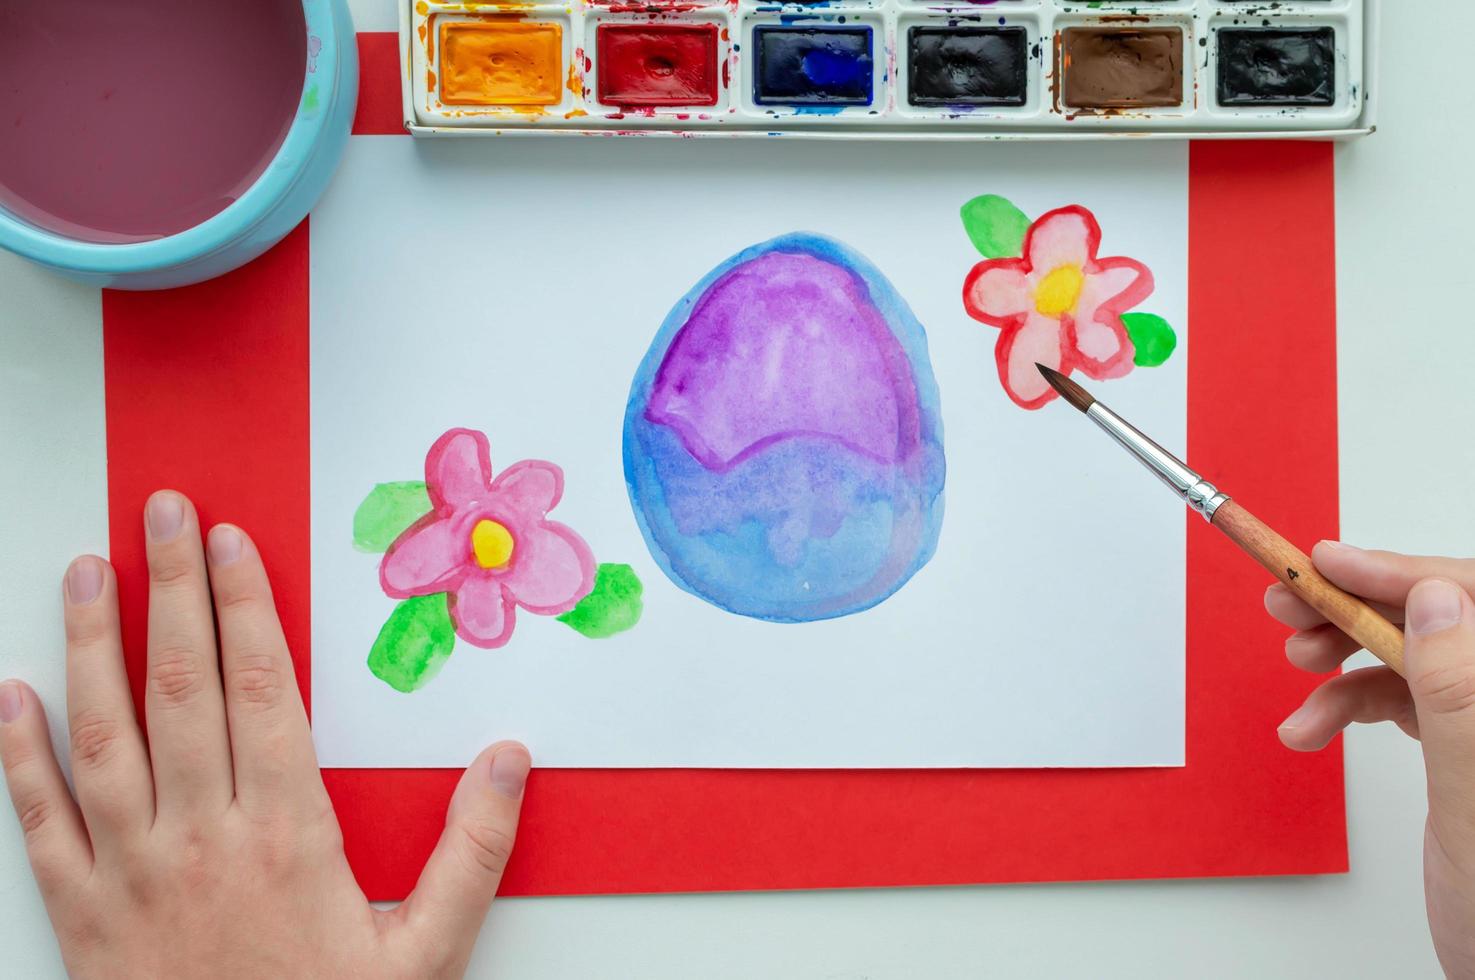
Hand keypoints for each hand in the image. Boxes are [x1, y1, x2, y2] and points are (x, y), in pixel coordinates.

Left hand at [0, 490, 529, 978]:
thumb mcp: (427, 953)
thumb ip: (473, 851)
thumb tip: (512, 760)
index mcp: (287, 835)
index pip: (259, 691)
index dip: (242, 606)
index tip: (229, 542)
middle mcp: (199, 838)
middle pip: (180, 685)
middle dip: (169, 587)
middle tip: (158, 513)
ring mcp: (130, 873)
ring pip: (102, 733)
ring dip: (89, 644)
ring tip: (84, 572)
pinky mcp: (82, 914)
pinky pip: (40, 820)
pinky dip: (20, 753)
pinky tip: (11, 695)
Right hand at [1267, 542, 1474, 977]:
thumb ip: (1459, 693)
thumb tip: (1434, 600)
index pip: (1472, 597)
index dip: (1398, 570)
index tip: (1326, 561)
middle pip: (1434, 616)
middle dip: (1356, 604)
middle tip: (1290, 604)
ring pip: (1408, 652)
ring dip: (1342, 655)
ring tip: (1296, 664)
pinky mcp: (1462, 745)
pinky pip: (1398, 697)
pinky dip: (1344, 703)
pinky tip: (1309, 726)